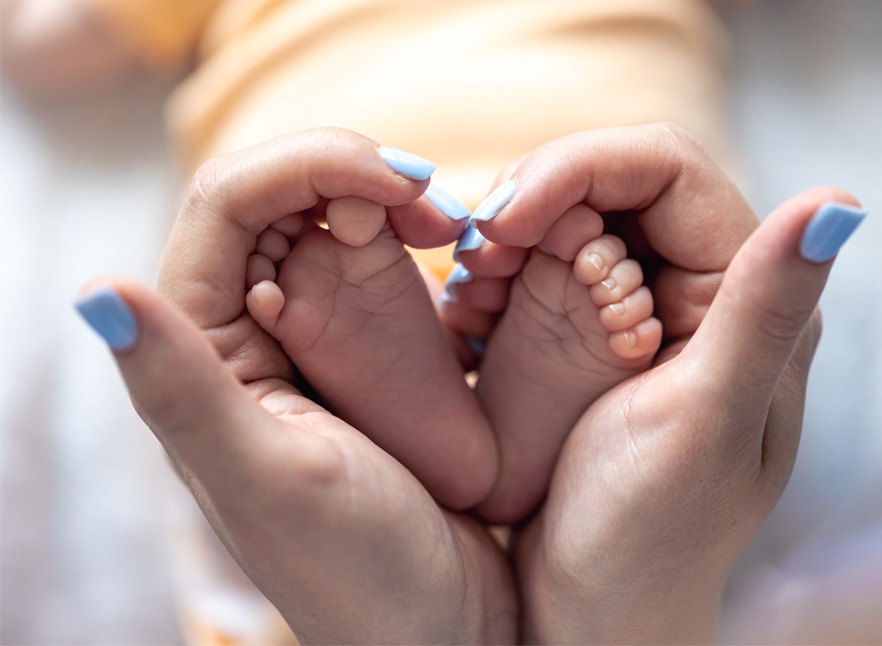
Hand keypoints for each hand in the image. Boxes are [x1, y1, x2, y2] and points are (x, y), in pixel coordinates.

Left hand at [76, 129, 516, 642]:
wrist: (444, 624)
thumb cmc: (362, 570)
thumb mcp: (272, 478)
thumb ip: (180, 388)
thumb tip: (97, 291)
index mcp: (199, 349)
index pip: (229, 200)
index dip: (312, 163)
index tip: (405, 181)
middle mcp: (239, 331)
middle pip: (279, 193)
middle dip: (360, 175)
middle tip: (444, 210)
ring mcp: (301, 335)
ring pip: (330, 217)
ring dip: (393, 203)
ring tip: (456, 233)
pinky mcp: (356, 346)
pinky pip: (374, 259)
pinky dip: (416, 241)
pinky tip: (458, 261)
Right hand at [471, 125, 863, 642]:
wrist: (592, 608)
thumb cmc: (649, 535)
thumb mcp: (704, 421)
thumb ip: (764, 310)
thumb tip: (834, 203)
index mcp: (745, 295)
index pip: (665, 168)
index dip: (579, 167)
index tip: (507, 216)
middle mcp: (702, 289)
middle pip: (609, 182)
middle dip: (531, 206)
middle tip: (476, 258)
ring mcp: (642, 308)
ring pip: (567, 219)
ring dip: (505, 242)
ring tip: (468, 297)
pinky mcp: (593, 333)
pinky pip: (539, 266)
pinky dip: (495, 278)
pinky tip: (468, 316)